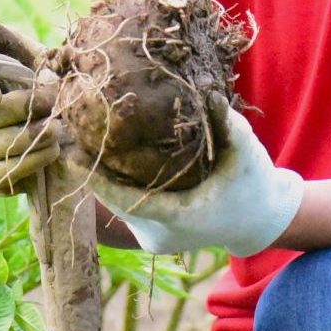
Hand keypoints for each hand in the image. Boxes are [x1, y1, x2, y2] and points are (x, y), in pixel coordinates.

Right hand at [0, 72, 61, 194]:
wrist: (36, 130)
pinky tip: (49, 151)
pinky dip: (28, 163)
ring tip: (55, 130)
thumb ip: (31, 66)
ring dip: (28, 139)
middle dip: (18, 112)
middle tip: (50, 107)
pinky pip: (0, 176)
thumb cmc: (29, 91)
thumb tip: (49, 77)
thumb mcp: (27, 70)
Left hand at [89, 107, 303, 256]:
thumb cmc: (253, 184)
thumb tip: (207, 90)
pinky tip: (102, 158)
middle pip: (114, 203)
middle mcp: (160, 235)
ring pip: (117, 207)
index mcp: (179, 219)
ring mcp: (154, 240)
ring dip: (101, 178)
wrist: (260, 220)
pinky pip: (126, 208)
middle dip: (93, 172)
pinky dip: (114, 185)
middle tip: (70, 139)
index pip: (126, 201)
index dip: (97, 180)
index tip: (74, 157)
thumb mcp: (246, 153)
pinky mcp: (152, 237)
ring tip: (79, 144)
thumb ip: (229, 124)